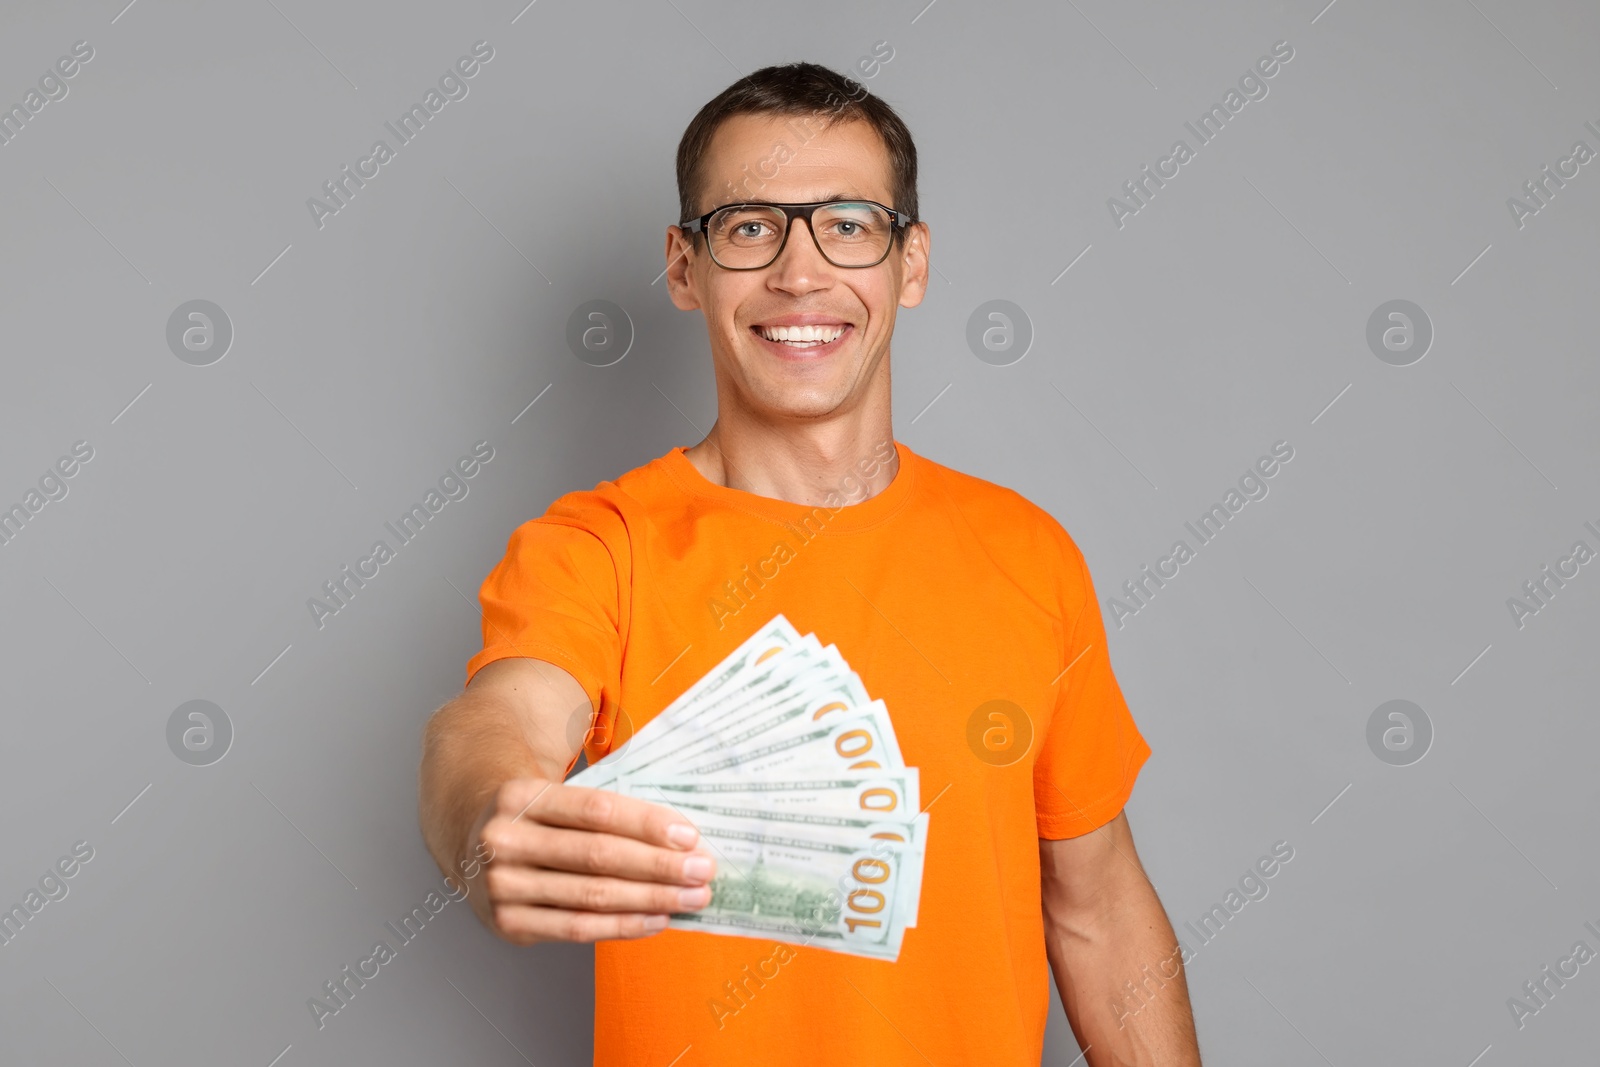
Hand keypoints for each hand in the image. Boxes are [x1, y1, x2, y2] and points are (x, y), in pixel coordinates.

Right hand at [463, 776, 715, 943]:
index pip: (596, 810)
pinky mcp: (506, 923)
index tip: (689, 836)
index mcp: (520, 795)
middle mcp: (504, 840)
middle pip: (597, 855)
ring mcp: (501, 886)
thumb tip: (679, 837)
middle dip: (658, 866)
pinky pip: (576, 928)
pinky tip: (656, 919)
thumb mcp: (555, 795)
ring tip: (690, 898)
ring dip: (650, 899)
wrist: (470, 840)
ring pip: (591, 896)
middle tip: (702, 871)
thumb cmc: (535, 816)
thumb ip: (604, 811)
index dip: (646, 824)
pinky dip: (622, 925)